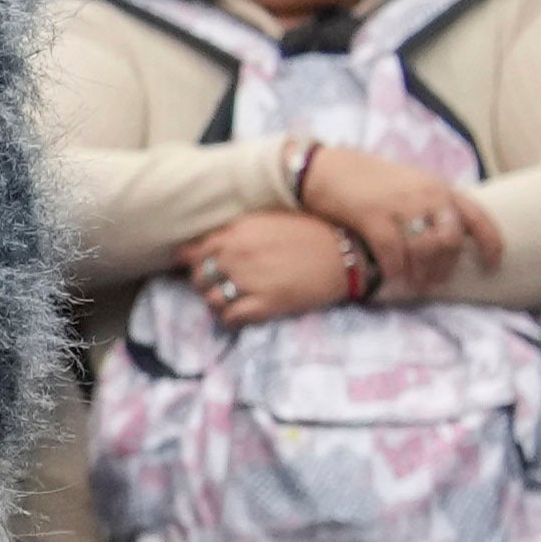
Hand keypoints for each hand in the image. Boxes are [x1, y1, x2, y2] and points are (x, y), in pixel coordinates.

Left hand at [182, 212, 381, 324]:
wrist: (348, 253)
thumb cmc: (312, 233)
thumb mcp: (270, 221)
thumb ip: (239, 231)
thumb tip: (208, 245)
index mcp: (237, 231)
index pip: (192, 253)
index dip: (196, 264)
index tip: (205, 270)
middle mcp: (237, 254)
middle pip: (199, 278)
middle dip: (207, 284)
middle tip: (224, 287)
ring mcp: (249, 279)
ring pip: (211, 300)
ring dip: (219, 303)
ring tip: (235, 301)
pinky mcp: (265, 303)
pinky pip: (230, 318)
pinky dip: (231, 320)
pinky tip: (243, 315)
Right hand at [323, 151, 502, 292]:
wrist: (326, 169)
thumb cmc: (368, 181)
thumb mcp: (411, 186)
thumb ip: (432, 207)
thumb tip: (448, 238)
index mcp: (440, 188)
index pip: (478, 217)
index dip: (491, 244)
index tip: (493, 265)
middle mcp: (427, 194)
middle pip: (450, 240)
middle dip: (446, 267)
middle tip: (435, 282)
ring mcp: (401, 204)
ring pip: (425, 249)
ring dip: (422, 273)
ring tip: (415, 285)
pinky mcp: (373, 216)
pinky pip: (392, 252)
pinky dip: (394, 269)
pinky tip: (391, 277)